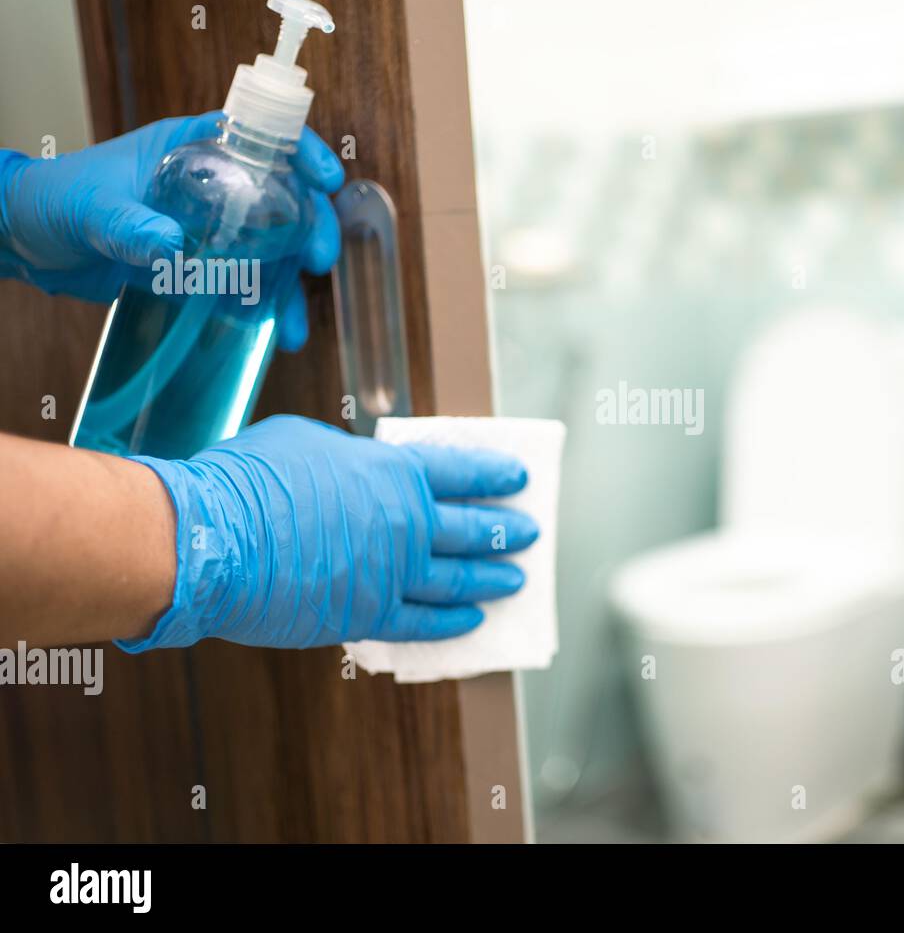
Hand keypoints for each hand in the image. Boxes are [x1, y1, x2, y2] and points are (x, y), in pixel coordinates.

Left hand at [0, 112, 342, 349]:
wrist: (28, 241)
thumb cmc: (56, 199)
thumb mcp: (91, 207)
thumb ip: (128, 223)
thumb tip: (170, 245)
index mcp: (192, 149)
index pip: (261, 136)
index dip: (301, 152)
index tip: (325, 179)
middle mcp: (213, 185)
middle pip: (284, 198)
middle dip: (311, 227)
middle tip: (317, 258)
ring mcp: (212, 228)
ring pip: (273, 250)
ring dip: (292, 285)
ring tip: (294, 322)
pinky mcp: (203, 266)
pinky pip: (247, 285)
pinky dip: (264, 310)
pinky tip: (272, 335)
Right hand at [119, 415, 537, 650]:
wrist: (213, 540)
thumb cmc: (247, 482)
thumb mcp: (306, 442)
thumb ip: (349, 461)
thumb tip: (359, 472)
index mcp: (392, 472)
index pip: (459, 470)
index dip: (492, 474)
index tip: (518, 478)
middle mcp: (404, 522)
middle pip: (470, 527)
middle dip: (505, 530)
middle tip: (528, 532)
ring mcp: (391, 572)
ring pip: (457, 578)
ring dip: (491, 576)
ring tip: (516, 578)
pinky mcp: (366, 614)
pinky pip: (422, 622)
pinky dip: (451, 621)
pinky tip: (472, 619)